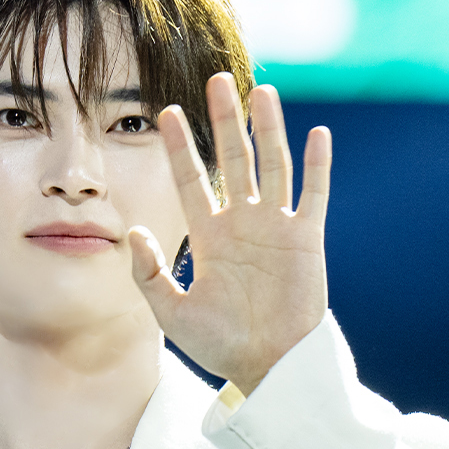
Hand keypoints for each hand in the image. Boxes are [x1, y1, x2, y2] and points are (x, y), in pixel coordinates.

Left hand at [129, 73, 331, 394]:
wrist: (268, 367)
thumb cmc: (221, 346)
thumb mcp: (172, 314)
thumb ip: (150, 273)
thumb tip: (131, 230)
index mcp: (209, 237)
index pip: (191, 180)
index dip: (180, 148)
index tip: (166, 113)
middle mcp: (242, 223)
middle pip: (233, 160)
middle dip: (225, 121)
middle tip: (216, 80)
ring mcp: (276, 227)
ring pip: (272, 166)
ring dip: (268, 129)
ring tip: (261, 91)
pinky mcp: (307, 239)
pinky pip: (314, 195)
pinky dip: (317, 165)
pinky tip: (316, 133)